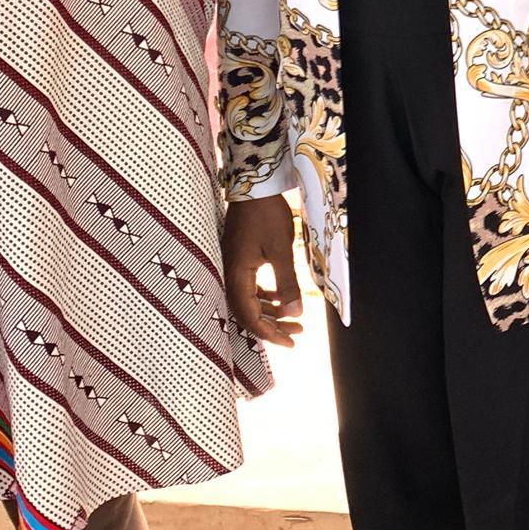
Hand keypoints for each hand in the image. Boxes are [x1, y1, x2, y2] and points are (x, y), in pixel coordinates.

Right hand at [222, 193, 302, 348]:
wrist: (253, 187)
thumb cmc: (267, 215)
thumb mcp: (281, 250)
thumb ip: (287, 283)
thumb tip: (296, 314)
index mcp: (236, 276)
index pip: (250, 317)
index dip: (270, 334)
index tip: (291, 342)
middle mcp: (230, 275)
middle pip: (248, 313)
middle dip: (273, 326)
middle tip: (298, 333)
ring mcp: (233, 268)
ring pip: (250, 301)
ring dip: (271, 312)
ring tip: (295, 319)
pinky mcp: (238, 260)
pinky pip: (249, 288)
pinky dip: (265, 297)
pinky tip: (280, 298)